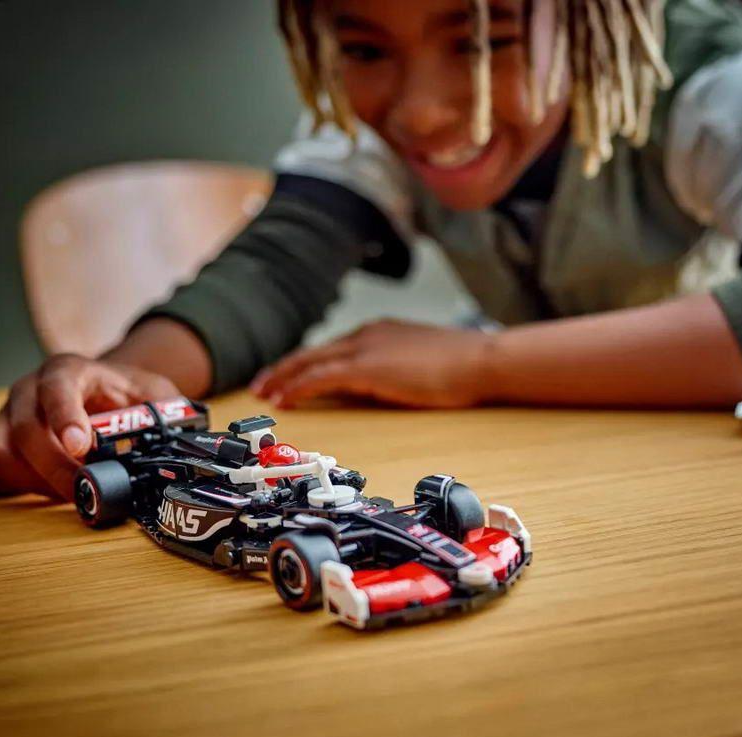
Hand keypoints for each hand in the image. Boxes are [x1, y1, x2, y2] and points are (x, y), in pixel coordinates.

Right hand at [0, 354, 177, 499]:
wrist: (110, 391)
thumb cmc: (129, 394)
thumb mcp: (156, 395)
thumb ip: (165, 413)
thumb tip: (179, 444)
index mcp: (69, 370)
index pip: (57, 387)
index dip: (65, 417)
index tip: (80, 445)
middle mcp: (31, 390)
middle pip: (27, 430)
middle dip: (57, 467)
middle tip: (86, 490)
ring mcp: (11, 416)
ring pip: (2, 452)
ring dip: (36, 481)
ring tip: (73, 493)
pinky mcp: (3, 442)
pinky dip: (20, 487)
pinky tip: (52, 491)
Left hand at [251, 320, 494, 408]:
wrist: (480, 361)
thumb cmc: (460, 366)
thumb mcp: (418, 364)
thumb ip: (391, 371)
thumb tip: (373, 386)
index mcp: (379, 333)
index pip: (332, 348)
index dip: (306, 363)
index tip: (289, 376)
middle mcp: (366, 335)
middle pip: (313, 351)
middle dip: (284, 369)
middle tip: (262, 385)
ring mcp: (365, 349)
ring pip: (310, 362)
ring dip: (283, 378)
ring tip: (264, 394)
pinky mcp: (367, 367)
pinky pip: (320, 377)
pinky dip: (298, 387)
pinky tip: (285, 399)